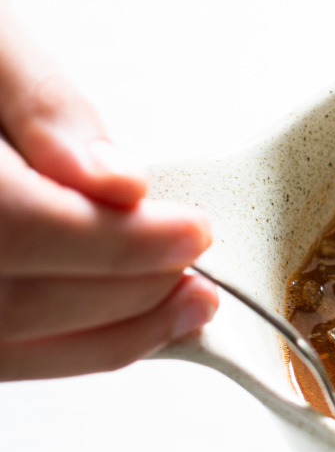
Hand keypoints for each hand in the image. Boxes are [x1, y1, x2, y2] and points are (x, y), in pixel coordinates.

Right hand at [0, 0, 216, 378]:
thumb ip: (43, 104)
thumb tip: (116, 180)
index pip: (20, 227)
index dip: (118, 243)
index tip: (192, 233)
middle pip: (16, 302)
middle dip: (127, 295)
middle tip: (198, 274)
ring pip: (7, 347)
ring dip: (106, 337)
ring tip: (178, 307)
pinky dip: (64, 347)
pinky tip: (117, 322)